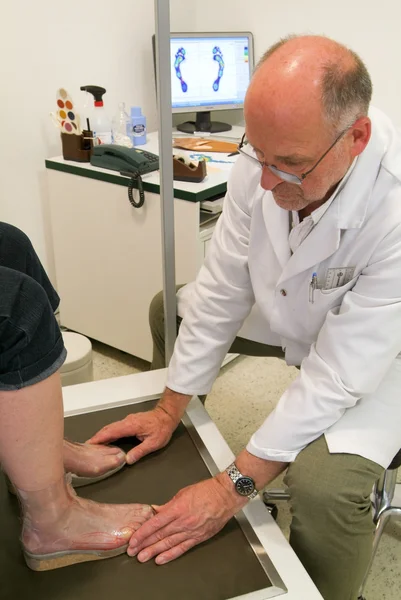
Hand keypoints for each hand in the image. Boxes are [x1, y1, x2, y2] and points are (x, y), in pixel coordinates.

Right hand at [87, 407, 176, 463]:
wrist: (167, 415)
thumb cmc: (162, 427)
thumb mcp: (153, 443)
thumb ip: (139, 451)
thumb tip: (127, 460)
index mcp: (130, 426)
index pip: (111, 432)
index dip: (99, 438)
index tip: (89, 444)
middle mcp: (127, 421)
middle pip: (108, 428)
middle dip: (97, 437)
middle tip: (87, 446)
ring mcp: (128, 420)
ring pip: (111, 427)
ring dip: (102, 434)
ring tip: (94, 444)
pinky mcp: (130, 421)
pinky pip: (116, 426)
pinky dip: (108, 432)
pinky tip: (107, 439)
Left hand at [127, 476, 246, 564]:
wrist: (226, 495)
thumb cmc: (207, 490)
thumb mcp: (183, 493)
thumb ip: (168, 505)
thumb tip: (156, 512)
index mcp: (178, 508)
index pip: (155, 524)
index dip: (142, 533)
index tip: (133, 539)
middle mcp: (184, 522)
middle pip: (160, 535)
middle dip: (144, 544)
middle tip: (133, 551)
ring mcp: (192, 531)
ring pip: (169, 544)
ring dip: (154, 551)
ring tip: (143, 557)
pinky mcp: (199, 537)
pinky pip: (183, 548)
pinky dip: (171, 554)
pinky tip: (161, 559)